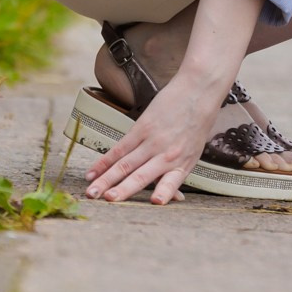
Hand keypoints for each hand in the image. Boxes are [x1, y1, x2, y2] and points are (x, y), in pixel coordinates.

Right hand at [85, 75, 221, 204]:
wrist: (198, 89)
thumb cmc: (197, 125)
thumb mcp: (193, 153)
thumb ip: (177, 174)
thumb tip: (174, 199)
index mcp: (183, 164)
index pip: (172, 181)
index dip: (164, 192)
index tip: (155, 201)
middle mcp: (168, 154)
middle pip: (141, 175)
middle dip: (123, 190)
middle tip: (107, 201)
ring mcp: (153, 140)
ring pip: (125, 164)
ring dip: (106, 179)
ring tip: (92, 193)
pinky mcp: (142, 127)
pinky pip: (119, 148)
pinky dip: (104, 161)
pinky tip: (92, 173)